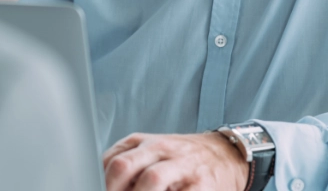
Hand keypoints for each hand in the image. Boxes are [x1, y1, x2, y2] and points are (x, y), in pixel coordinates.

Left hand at [103, 132, 247, 190]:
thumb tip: (100, 182)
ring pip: (151, 179)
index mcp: (144, 143)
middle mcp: (161, 149)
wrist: (227, 154)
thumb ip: (126, 162)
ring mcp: (182, 166)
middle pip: (124, 166)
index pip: (111, 160)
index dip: (102, 184)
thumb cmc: (182, 159)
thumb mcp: (152, 151)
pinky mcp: (200, 184)